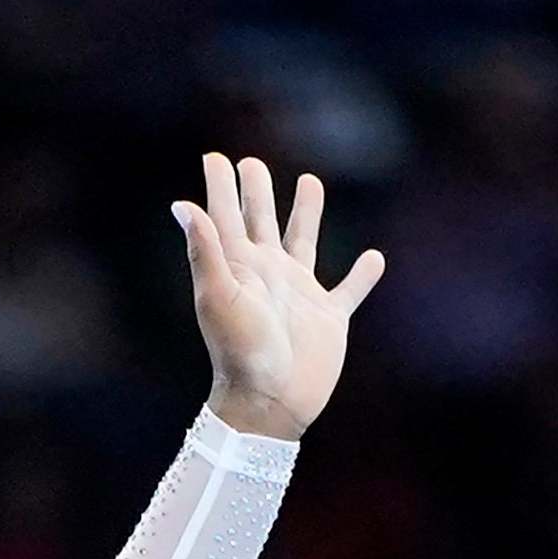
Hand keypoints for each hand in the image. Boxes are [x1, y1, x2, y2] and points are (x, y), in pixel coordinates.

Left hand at [172, 153, 385, 440]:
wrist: (269, 401)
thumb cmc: (240, 351)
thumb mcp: (218, 296)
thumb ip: (205, 250)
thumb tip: (182, 205)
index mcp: (239, 268)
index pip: (226, 217)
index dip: (220, 186)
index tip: (214, 157)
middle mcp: (267, 275)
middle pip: (261, 222)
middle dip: (256, 192)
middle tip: (251, 162)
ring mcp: (298, 295)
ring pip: (304, 242)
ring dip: (306, 214)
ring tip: (309, 182)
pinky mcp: (328, 318)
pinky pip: (349, 291)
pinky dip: (362, 275)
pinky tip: (374, 257)